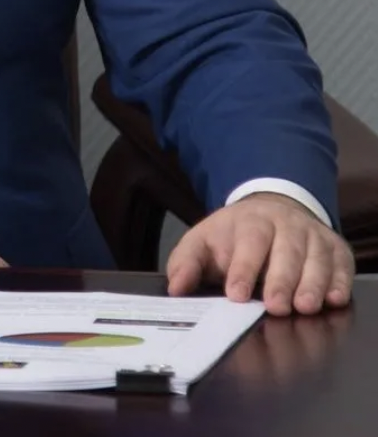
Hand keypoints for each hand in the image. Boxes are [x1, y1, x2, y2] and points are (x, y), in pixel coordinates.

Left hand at [166, 192, 354, 315]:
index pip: (248, 241)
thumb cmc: (234, 236)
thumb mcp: (205, 241)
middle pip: (286, 249)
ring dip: (312, 283)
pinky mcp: (336, 249)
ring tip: (304, 307)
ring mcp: (313, 236)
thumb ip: (187, 262)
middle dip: (281, 279)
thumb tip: (175, 288)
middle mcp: (285, 224)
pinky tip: (333, 298)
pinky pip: (342, 264)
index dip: (243, 268)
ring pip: (317, 258)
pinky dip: (340, 281)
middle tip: (275, 306)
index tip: (236, 294)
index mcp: (250, 220)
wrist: (272, 211)